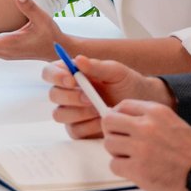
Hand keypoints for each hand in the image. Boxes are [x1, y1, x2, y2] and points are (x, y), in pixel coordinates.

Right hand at [39, 54, 169, 138]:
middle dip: (70, 97)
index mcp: (70, 74)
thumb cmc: (127, 83)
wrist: (141, 104)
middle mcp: (66, 93)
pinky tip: (102, 122)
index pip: (49, 72)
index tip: (72, 79)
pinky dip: (88, 126)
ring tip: (99, 110)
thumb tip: (78, 60)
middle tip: (90, 98)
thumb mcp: (116, 71)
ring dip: (79, 113)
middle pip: (52, 95)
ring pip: (60, 114)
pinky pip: (74, 130)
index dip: (55, 76)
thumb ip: (97, 66)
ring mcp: (71, 113)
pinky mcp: (79, 129)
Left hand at [98, 99, 190, 190]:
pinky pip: (114, 165)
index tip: (118, 124)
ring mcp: (140, 148)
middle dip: (112, 132)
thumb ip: (151, 119)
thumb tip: (124, 119)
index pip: (122, 105)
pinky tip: (136, 170)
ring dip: (117, 152)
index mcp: (157, 112)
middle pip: (109, 122)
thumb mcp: (175, 123)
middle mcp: (146, 126)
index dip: (117, 116)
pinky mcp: (137, 169)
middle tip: (121, 142)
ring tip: (133, 158)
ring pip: (109, 144)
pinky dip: (122, 169)